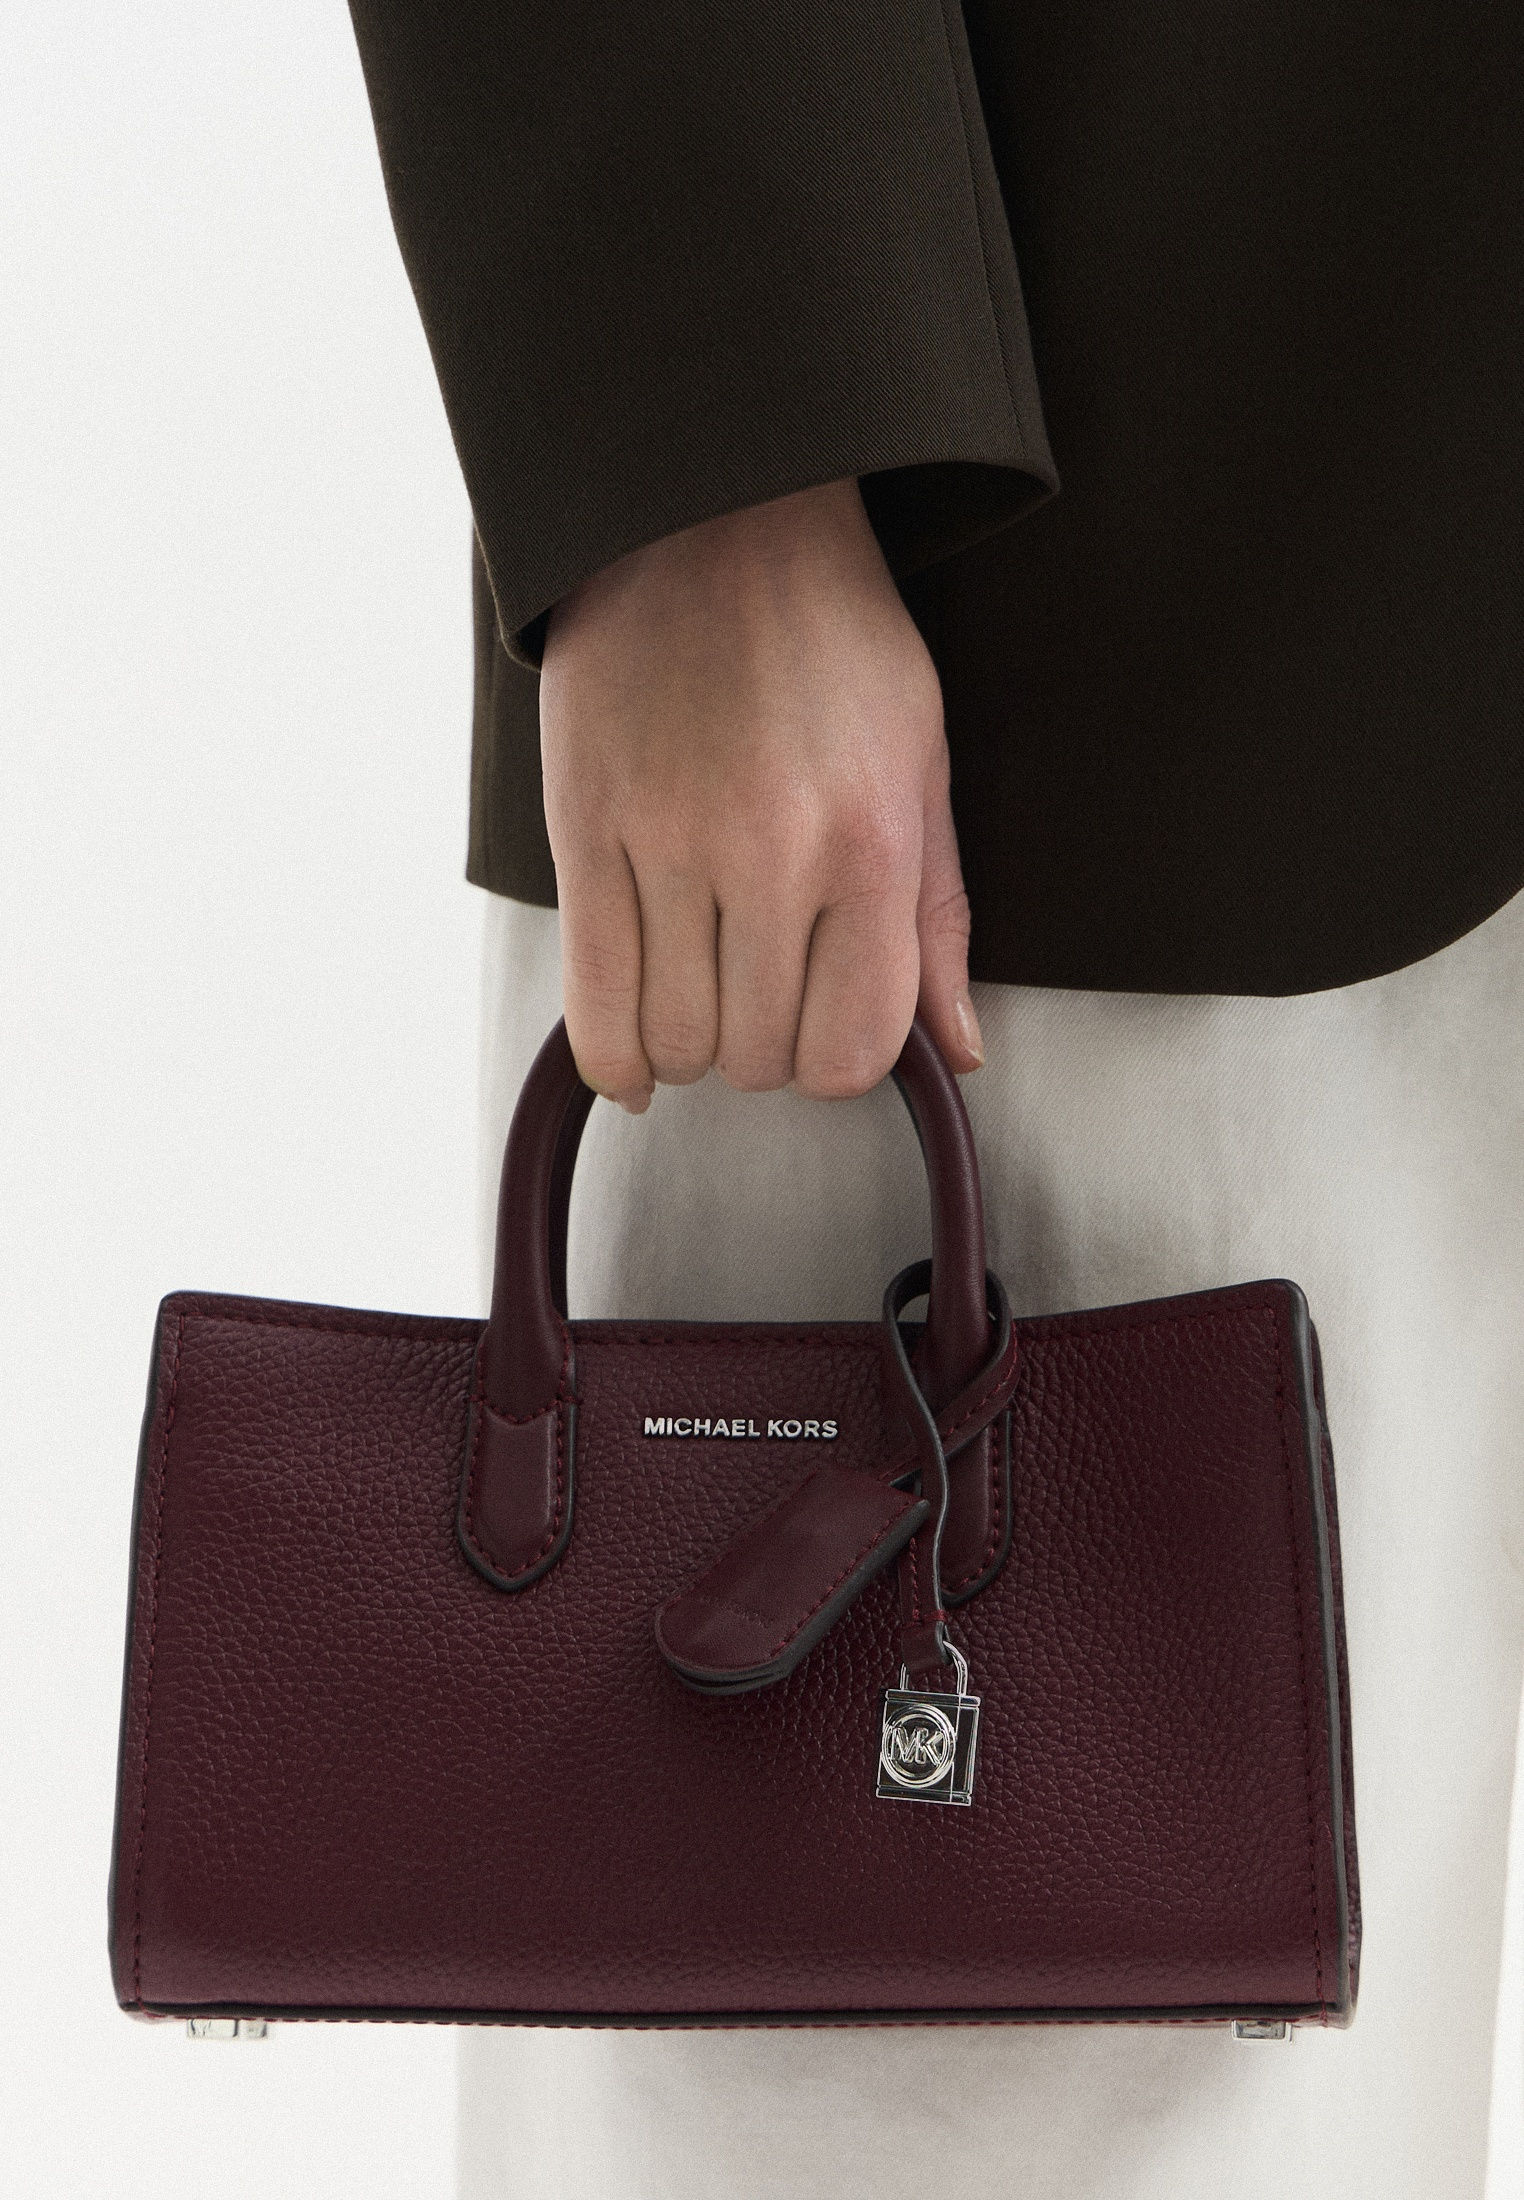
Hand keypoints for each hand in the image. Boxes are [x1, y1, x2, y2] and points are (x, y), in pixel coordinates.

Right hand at [538, 476, 984, 1111]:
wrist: (712, 517)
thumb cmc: (831, 638)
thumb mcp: (921, 766)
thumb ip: (937, 920)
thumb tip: (956, 1053)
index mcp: (872, 844)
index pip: (852, 1048)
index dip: (838, 1063)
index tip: (824, 1030)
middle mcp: (772, 854)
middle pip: (759, 1056)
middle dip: (763, 1052)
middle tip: (760, 999)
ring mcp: (669, 844)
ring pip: (678, 1041)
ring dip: (691, 1048)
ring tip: (702, 996)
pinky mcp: (583, 829)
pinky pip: (593, 1001)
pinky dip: (616, 1056)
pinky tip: (636, 1061)